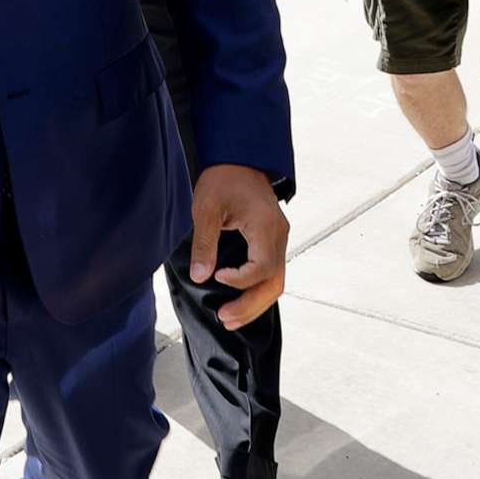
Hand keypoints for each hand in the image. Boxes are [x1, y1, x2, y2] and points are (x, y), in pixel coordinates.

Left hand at [188, 163, 289, 330]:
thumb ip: (205, 244)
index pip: (262, 267)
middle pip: (275, 282)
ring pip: (276, 281)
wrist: (238, 158)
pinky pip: (271, 272)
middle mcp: (279, 235)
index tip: (216, 275)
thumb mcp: (207, 208)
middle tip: (224, 318)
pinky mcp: (272, 240)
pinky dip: (257, 290)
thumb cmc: (223, 179)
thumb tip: (200, 276)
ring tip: (229, 319)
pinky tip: (239, 302)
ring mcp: (278, 238)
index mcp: (266, 226)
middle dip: (250, 305)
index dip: (240, 279)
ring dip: (254, 303)